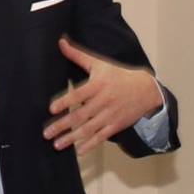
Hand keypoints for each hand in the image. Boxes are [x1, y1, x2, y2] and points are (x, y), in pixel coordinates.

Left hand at [44, 37, 163, 155]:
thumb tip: (60, 42)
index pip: (79, 95)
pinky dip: (90, 144)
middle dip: (63, 126)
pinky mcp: (116, 125)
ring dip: (72, 138)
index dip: (65, 102)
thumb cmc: (118, 75)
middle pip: (81, 115)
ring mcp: (110, 115)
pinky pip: (102, 136)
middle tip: (46, 134)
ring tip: (57, 145)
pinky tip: (78, 151)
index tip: (52, 109)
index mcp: (98, 85)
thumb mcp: (99, 64)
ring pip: (89, 129)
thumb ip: (78, 55)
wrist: (147, 90)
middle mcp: (104, 101)